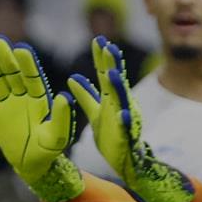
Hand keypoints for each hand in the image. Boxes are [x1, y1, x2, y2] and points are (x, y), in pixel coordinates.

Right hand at [0, 36, 81, 201]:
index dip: (26, 65)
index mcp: (40, 100)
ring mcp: (8, 103)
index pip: (32, 78)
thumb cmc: (48, 152)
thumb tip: (62, 96)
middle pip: (12, 74)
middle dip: (5, 58)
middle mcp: (24, 97)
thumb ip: (61, 118)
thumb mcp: (56, 137)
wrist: (32, 165)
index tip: (21, 50)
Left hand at [69, 36, 195, 201]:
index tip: (98, 39)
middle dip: (112, 64)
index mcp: (111, 99)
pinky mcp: (128, 137)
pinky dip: (125, 121)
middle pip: (116, 81)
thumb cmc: (113, 136)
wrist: (127, 163)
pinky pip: (127, 128)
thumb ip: (86, 96)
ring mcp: (126, 120)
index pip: (106, 74)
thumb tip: (73, 77)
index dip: (103, 58)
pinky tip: (122, 114)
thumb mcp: (96, 113)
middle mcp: (121, 105)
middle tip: (107, 46)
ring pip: (123, 101)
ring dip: (118, 88)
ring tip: (112, 73)